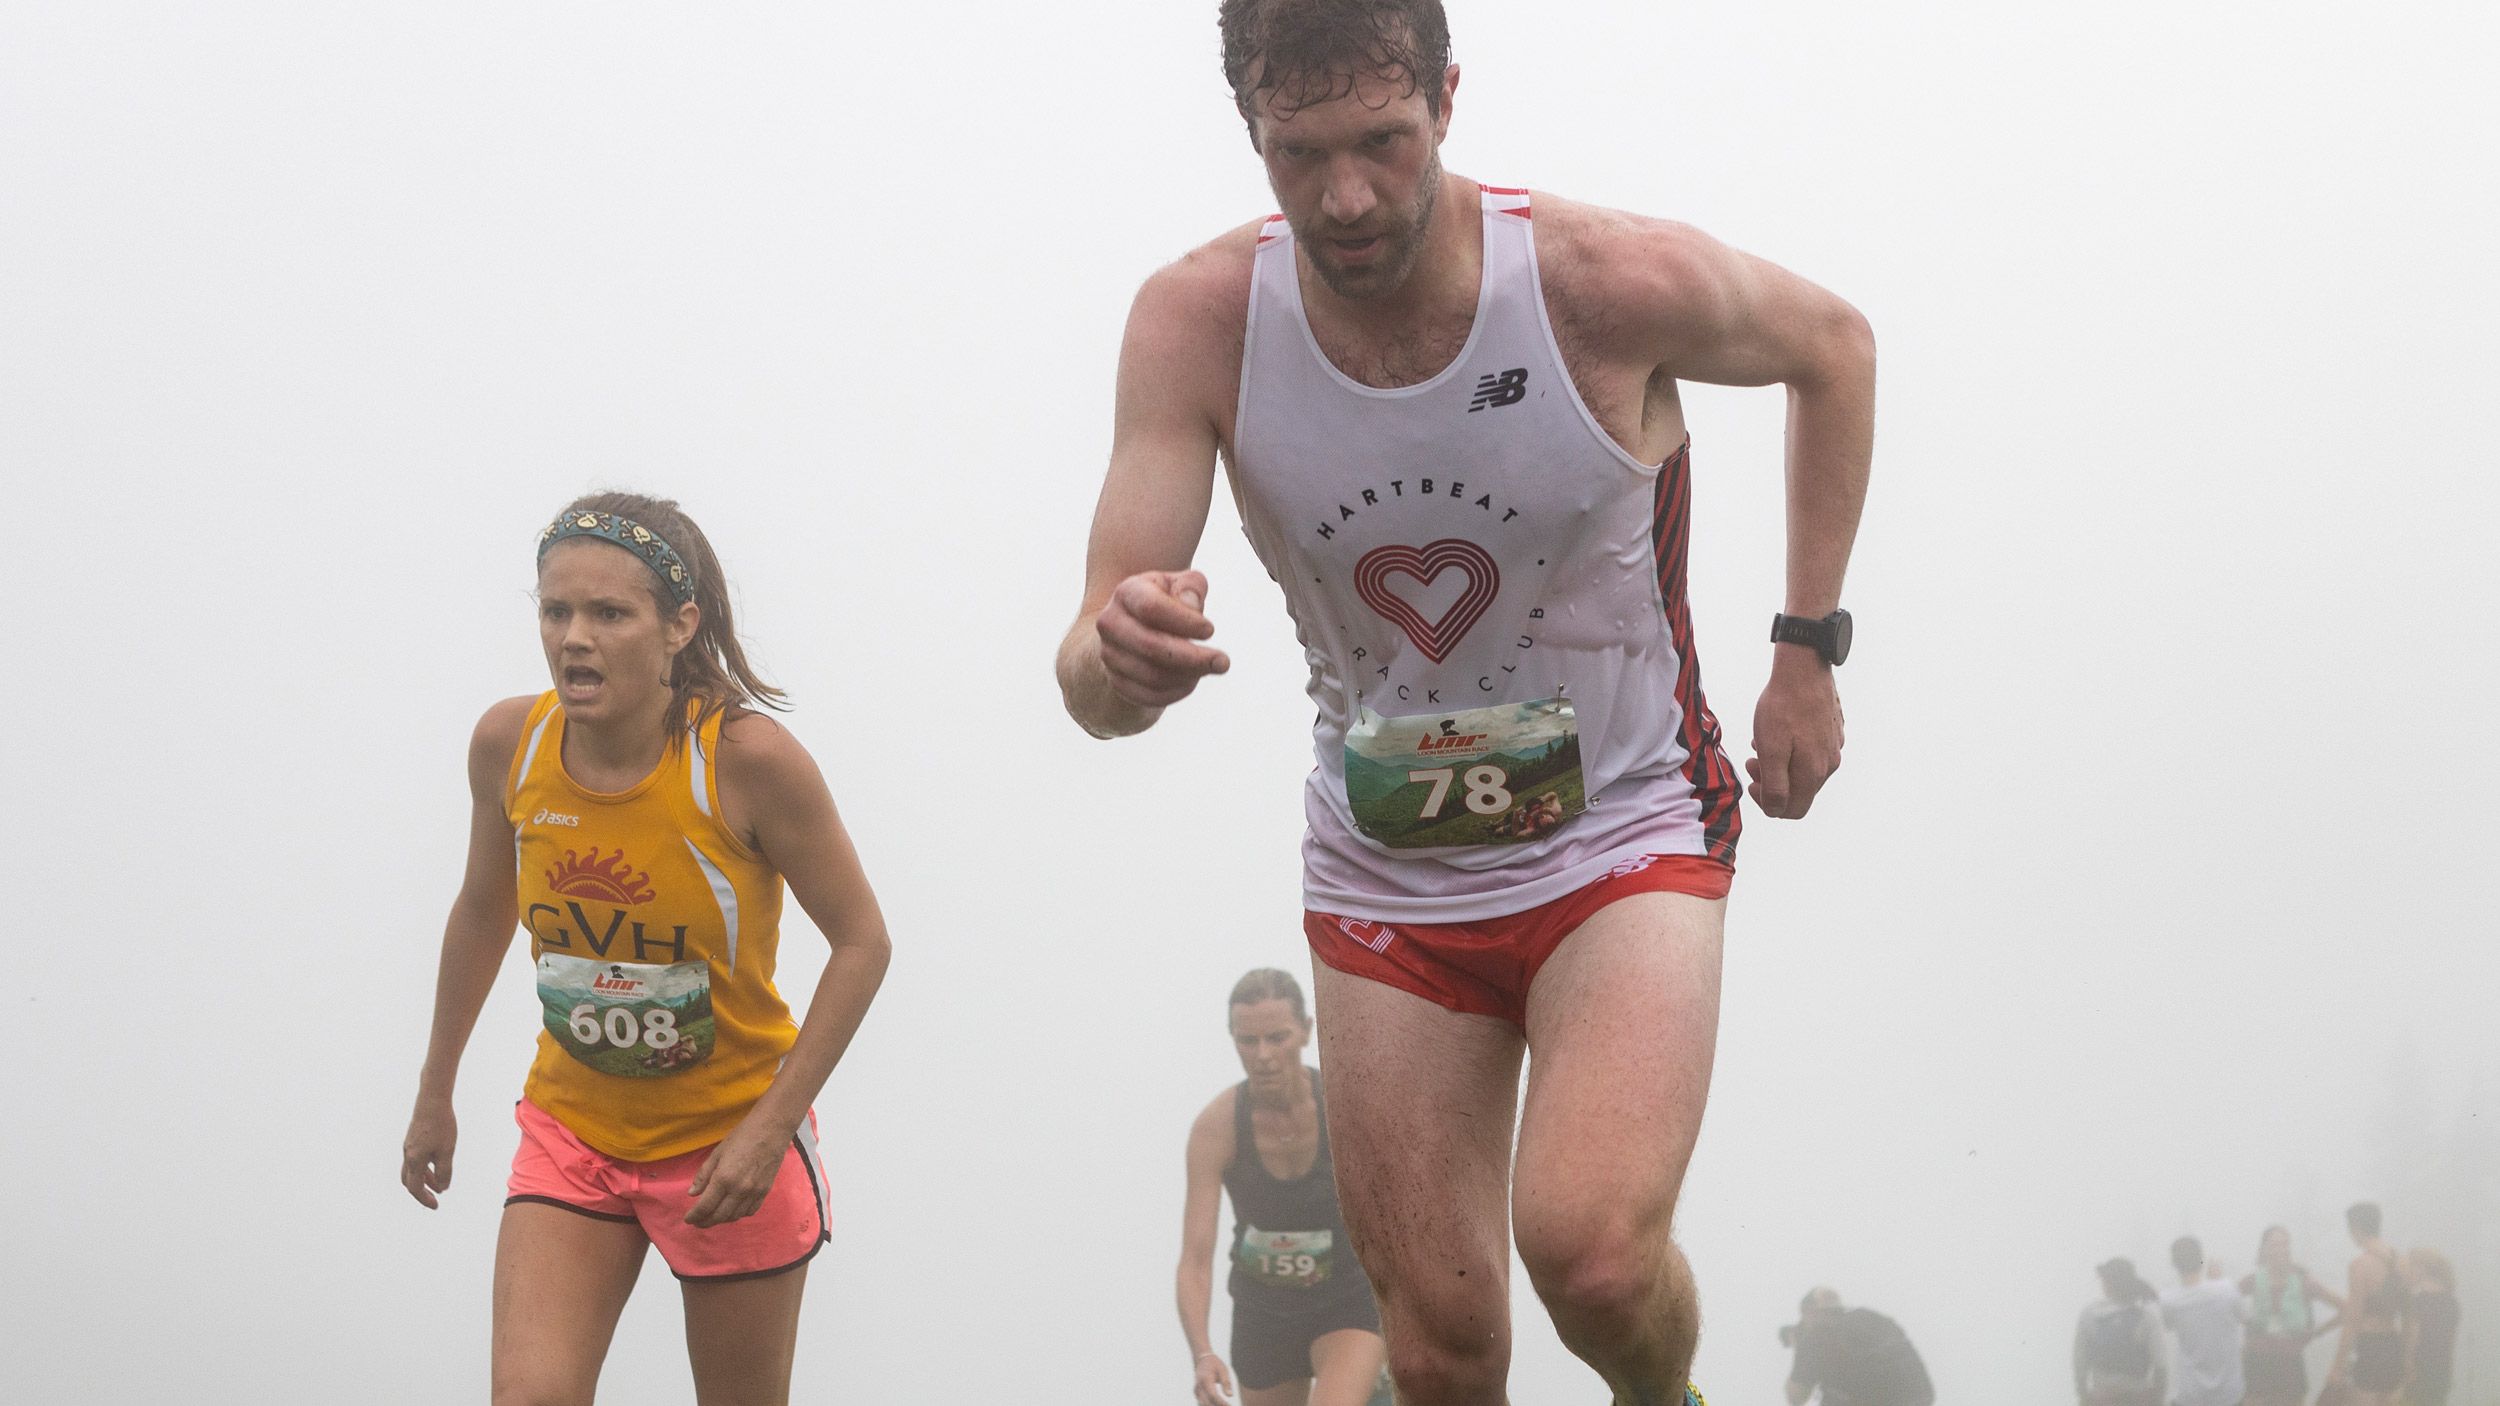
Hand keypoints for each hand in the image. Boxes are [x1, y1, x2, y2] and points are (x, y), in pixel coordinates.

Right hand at [400, 1095, 456, 1208]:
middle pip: (410, 1181)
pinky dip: (425, 1168)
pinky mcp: (413, 1139)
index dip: (424, 1199)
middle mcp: (407, 1155)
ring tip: (440, 1185)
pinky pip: (416, 1159)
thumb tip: (443, 1188)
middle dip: (421, 1192)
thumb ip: (444, 1171)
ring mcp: (409, 1146)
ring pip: (413, 1170)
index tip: (435, 1206)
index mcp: (414, 1160)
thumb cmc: (441, 1125)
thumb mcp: (447, 1151)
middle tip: (435, 1200)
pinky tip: (437, 1166)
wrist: (432, 1101)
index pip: (415, 1188)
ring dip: (425, 1180)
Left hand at [685, 1113, 789, 1227]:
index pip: (705, 1206)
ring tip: (713, 1217)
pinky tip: (732, 1210)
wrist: (772, 1129)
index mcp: (724, 1178)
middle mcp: (739, 1189)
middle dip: (705, 1222)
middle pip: (719, 1216)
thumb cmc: (742, 1136)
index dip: (694, 1216)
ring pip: (734, 1216)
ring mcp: (754, 1192)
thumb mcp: (718, 1152)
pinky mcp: (765, 1191)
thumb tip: (692, 1193)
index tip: (688, 1219)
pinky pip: (750, 1211)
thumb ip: (704, 1174)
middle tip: (697, 1222)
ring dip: (721, 1220)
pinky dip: (738, 1214)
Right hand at [1095, 570, 1229, 707]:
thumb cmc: (1168, 602)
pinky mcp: (1116, 682)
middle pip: (1150, 646)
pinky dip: (1176, 692)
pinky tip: (1192, 680)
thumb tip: (1191, 606)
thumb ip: (1191, 588)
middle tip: (1223, 662)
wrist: (1135, 628)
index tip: (1211, 630)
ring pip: (1151, 675)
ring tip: (1208, 667)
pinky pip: (1148, 695)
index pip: (1151, 608)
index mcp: (1127, 593)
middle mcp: (1111, 623)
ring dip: (1187, 675)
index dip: (1184, 621)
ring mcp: (1109, 655)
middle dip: (1192, 657)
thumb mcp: (1181, 585)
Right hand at [1192, 1352, 1237, 1405]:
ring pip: (1204, 1404)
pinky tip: (1219, 1405)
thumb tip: (1230, 1396)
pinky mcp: (1197, 1394)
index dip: (1221, 1403)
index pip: (1213, 1395)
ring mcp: (1196, 1391)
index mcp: (1206, 1380)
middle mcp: (1199, 1387)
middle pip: (1207, 1402)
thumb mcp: (1223, 1370)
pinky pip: (1203, 1402)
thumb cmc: (1215, 1364)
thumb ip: (1226, 1383)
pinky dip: (1210, 1405)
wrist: (1202, 1359)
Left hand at [1746, 654, 1843, 817]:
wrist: (1804, 668)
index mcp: (1813, 773)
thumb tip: (1776, 810)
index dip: (1769, 805)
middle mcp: (1829, 764)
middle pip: (1799, 793)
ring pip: (1805, 772)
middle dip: (1773, 784)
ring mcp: (1834, 747)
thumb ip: (1775, 785)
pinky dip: (1793, 750)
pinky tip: (1780, 732)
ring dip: (1781, 766)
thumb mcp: (1770, 749)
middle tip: (1753, 762)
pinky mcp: (1833, 732)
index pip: (1793, 810)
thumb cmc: (1782, 707)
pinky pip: (1812, 753)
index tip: (1753, 783)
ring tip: (1762, 744)